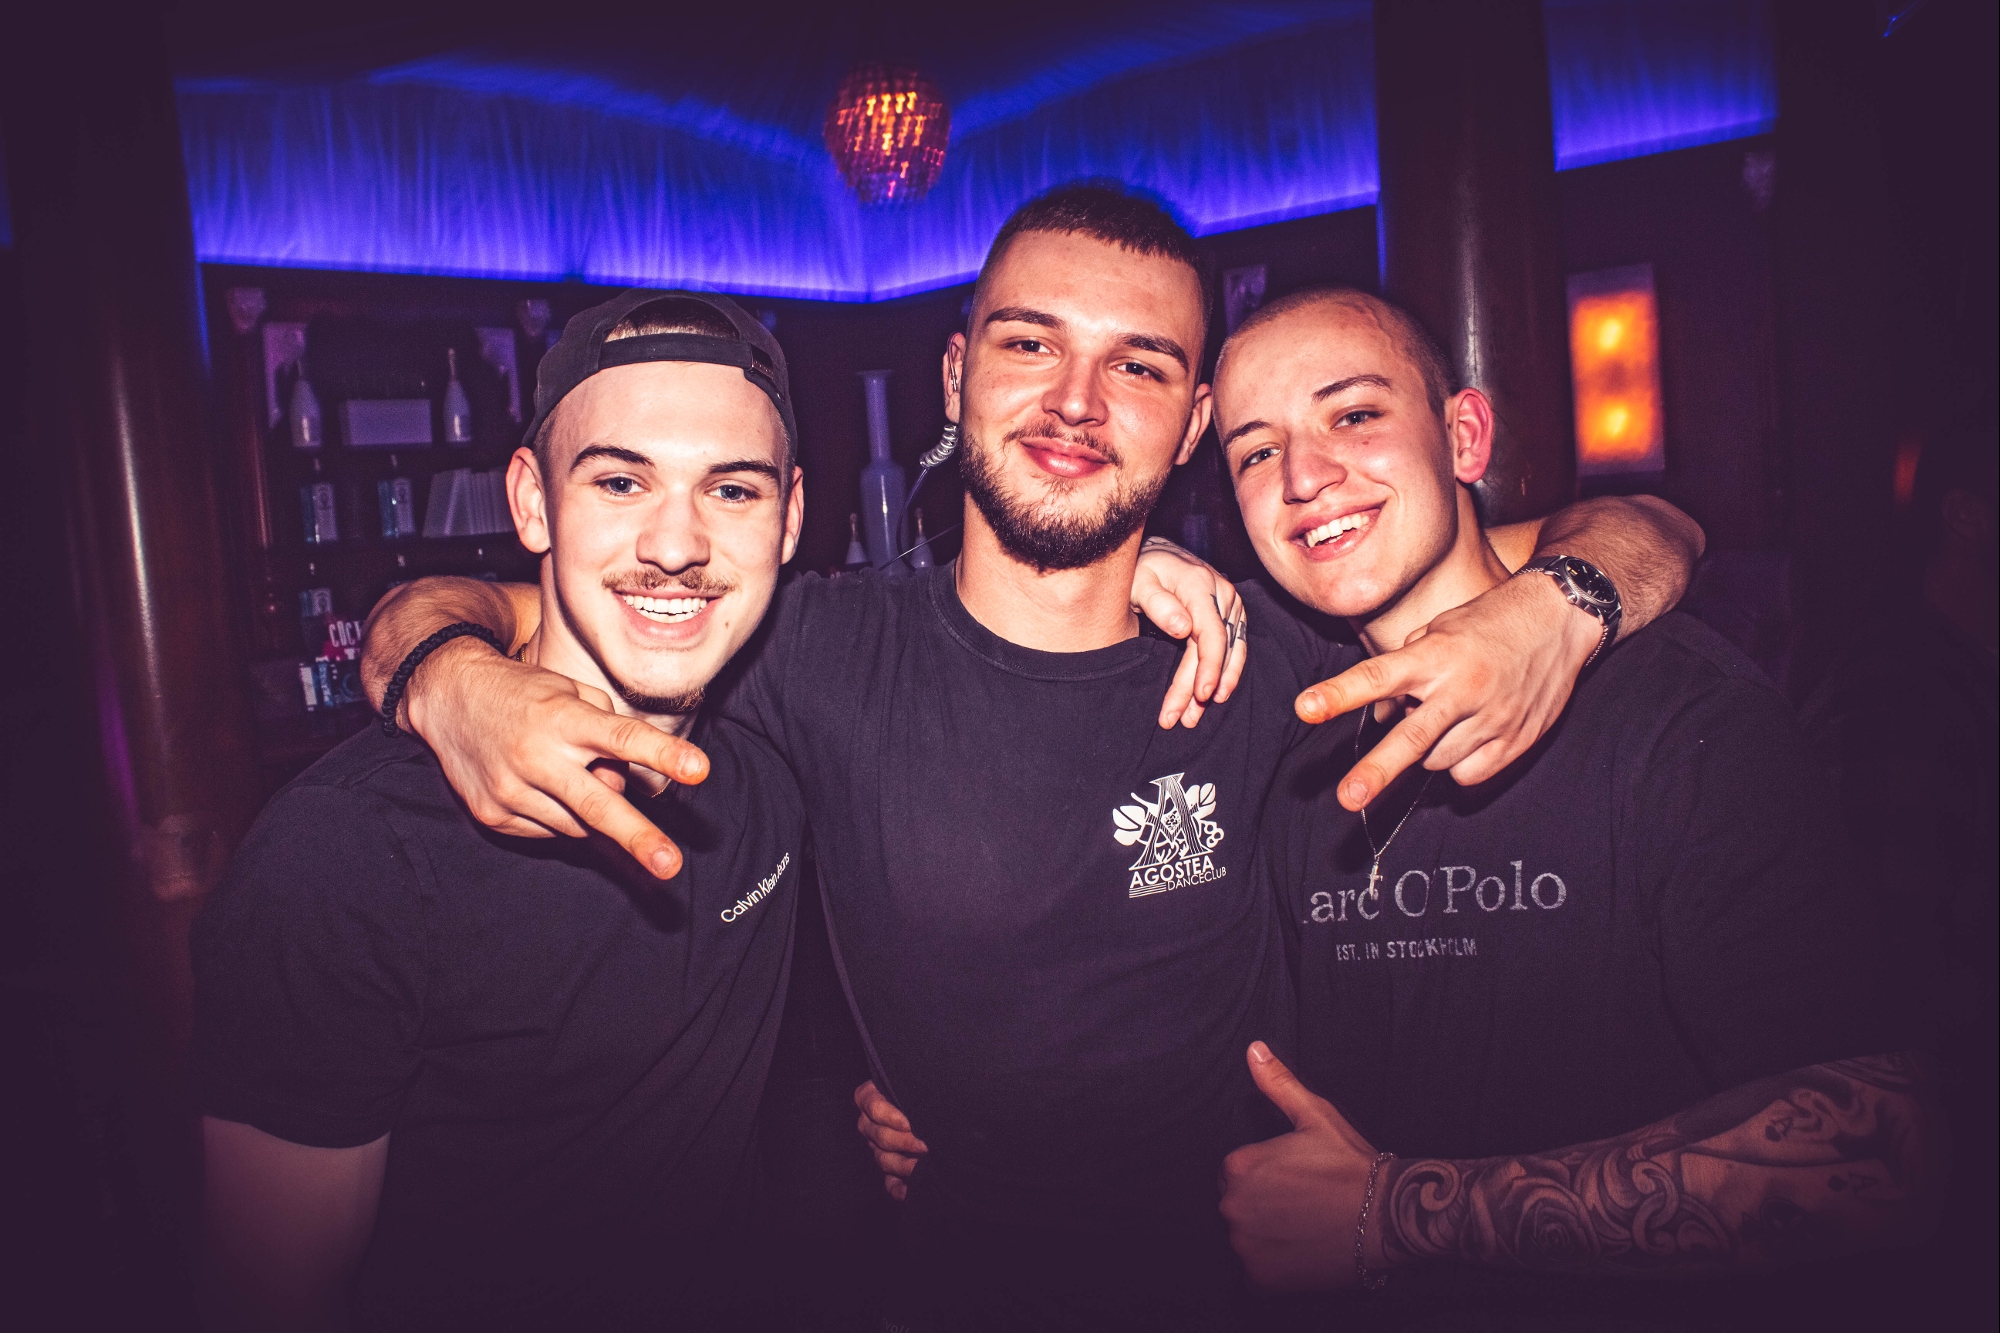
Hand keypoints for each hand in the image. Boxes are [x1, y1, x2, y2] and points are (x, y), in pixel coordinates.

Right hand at [405, 638, 710, 877]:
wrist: (449, 697)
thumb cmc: (525, 693)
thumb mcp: (570, 691)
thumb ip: (606, 731)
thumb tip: (624, 784)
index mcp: (561, 718)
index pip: (621, 737)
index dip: (662, 754)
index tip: (699, 769)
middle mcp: (535, 756)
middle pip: (598, 803)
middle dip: (637, 836)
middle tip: (670, 865)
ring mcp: (510, 790)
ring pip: (578, 824)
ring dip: (590, 808)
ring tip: (570, 773)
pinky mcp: (493, 815)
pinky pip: (549, 831)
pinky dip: (559, 815)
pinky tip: (543, 787)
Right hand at [853, 1080, 926, 1200]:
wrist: (942, 1107)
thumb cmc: (928, 1090)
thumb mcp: (918, 1083)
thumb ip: (914, 1086)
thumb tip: (926, 1094)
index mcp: (872, 1097)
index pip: (870, 1103)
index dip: (888, 1115)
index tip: (909, 1122)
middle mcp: (871, 1122)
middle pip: (878, 1135)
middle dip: (903, 1142)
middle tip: (925, 1144)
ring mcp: (878, 1147)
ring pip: (883, 1159)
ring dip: (904, 1164)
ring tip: (924, 1164)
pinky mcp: (890, 1168)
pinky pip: (889, 1181)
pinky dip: (898, 1188)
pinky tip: (908, 1191)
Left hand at [1135, 536, 1247, 728]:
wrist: (1157, 553)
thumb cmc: (1143, 568)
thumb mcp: (1138, 581)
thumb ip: (1158, 603)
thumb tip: (1182, 628)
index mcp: (1199, 585)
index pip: (1211, 634)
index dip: (1208, 667)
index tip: (1200, 694)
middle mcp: (1222, 594)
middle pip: (1218, 649)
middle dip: (1199, 688)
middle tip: (1181, 718)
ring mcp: (1230, 603)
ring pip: (1231, 652)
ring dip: (1216, 687)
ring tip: (1194, 716)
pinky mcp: (1231, 613)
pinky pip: (1235, 646)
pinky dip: (1228, 672)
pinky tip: (1216, 694)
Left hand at [1220, 1042, 1385, 1289]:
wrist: (1388, 1217)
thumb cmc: (1351, 1165)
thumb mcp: (1315, 1115)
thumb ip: (1277, 1084)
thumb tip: (1254, 1049)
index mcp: (1238, 1166)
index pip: (1234, 1173)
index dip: (1265, 1175)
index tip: (1294, 1180)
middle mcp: (1233, 1207)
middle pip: (1236, 1206)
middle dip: (1262, 1205)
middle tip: (1302, 1204)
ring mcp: (1245, 1246)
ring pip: (1246, 1239)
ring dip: (1266, 1235)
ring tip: (1305, 1226)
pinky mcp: (1261, 1280)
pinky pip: (1256, 1273)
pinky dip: (1274, 1266)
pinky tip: (1303, 1251)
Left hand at [1294, 573, 1598, 809]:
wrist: (1561, 617)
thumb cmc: (1489, 621)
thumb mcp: (1440, 630)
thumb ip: (1405, 671)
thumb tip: (1379, 716)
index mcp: (1435, 655)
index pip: (1377, 676)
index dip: (1339, 694)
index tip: (1305, 707)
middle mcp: (1462, 689)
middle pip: (1411, 739)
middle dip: (1377, 771)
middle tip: (1348, 798)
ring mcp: (1493, 718)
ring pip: (1437, 760)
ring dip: (1427, 750)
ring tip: (1445, 716)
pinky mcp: (1517, 740)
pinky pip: (1470, 773)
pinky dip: (1458, 763)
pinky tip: (1466, 736)